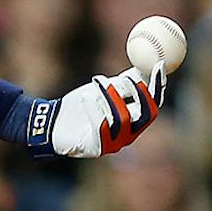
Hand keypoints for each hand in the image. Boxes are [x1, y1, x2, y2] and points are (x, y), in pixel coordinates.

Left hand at [21, 66, 166, 159]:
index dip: (158, 85)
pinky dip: (95, 109)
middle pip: (146, 115)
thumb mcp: (104, 89)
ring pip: (122, 119)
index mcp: (135, 119)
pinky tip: (86, 97)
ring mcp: (114, 143)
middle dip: (141, 94)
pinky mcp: (96, 147)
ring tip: (98, 81)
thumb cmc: (81, 105)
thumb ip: (124, 80)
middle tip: (129, 77)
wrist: (53, 122)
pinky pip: (101, 127)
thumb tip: (146, 63)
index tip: (158, 64)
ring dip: (112, 97)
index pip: (155, 103)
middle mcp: (129, 134)